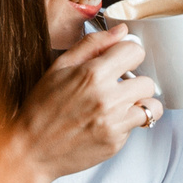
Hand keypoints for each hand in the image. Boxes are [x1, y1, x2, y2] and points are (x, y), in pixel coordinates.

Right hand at [11, 25, 161, 180]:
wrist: (31, 151)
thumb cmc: (41, 109)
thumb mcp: (59, 67)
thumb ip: (92, 45)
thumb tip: (121, 31)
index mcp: (92, 74)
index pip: (135, 51)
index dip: (129, 55)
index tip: (123, 62)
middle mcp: (107, 98)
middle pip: (147, 81)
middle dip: (135, 82)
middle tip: (119, 87)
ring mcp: (114, 123)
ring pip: (151, 106)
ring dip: (139, 104)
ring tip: (122, 105)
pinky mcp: (116, 142)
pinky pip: (137, 127)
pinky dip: (128, 123)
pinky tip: (109, 122)